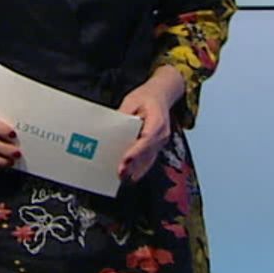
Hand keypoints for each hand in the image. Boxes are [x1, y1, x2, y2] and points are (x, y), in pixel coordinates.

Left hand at [117, 67, 183, 181]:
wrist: (161, 95)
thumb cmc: (146, 97)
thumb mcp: (131, 101)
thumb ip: (122, 115)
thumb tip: (111, 128)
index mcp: (158, 120)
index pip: (147, 139)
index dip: (136, 151)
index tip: (125, 160)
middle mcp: (162, 134)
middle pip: (148, 152)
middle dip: (133, 164)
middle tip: (119, 173)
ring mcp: (161, 142)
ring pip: (149, 159)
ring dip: (136, 170)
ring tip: (121, 178)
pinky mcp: (156, 146)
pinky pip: (149, 160)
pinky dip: (139, 169)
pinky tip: (129, 176)